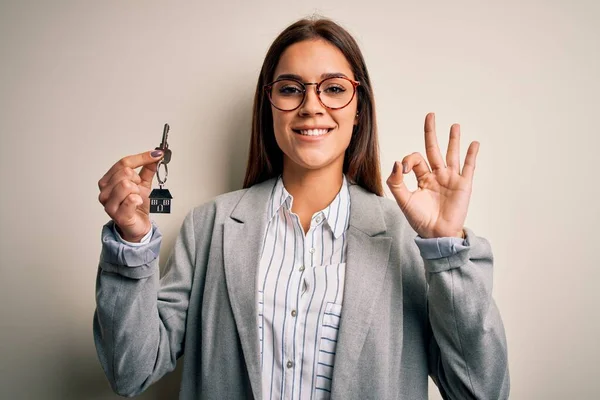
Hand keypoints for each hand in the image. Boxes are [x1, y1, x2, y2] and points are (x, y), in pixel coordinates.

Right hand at [98, 150, 163, 241]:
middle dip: (137, 180)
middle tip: (138, 190)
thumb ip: (148, 169)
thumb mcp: (143, 184)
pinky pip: (130, 199)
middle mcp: (105, 191)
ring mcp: (109, 204)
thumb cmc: (136, 206)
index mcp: (108, 181)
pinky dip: (138, 200)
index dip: (142, 157)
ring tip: (137, 198)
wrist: (138, 226)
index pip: (124, 163)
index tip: (157, 155)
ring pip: (126, 184)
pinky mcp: (118, 215)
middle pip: (125, 172)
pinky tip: (137, 204)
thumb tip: (156, 155)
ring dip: (137, 191)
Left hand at [386, 113, 478, 238]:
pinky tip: (473, 144)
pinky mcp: (463, 185)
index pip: (415, 159)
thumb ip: (395, 182)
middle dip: (431, 132)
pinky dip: (471, 155)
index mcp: (422, 178)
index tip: (403, 171)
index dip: (408, 161)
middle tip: (430, 115)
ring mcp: (451, 179)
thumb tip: (397, 162)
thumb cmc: (419, 219)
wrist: (436, 234)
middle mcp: (436, 175)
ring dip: (453, 139)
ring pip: (451, 154)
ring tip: (454, 125)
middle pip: (433, 149)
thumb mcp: (403, 200)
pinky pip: (468, 167)